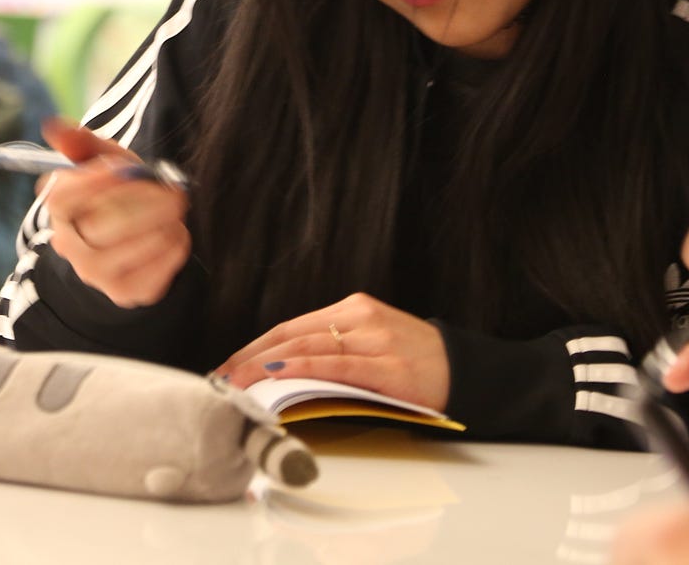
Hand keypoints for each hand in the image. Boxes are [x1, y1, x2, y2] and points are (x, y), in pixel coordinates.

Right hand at [40, 118, 189, 307]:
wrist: (134, 240)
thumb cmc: (119, 192)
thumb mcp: (105, 162)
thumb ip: (83, 143)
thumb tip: (53, 124)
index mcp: (59, 211)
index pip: (61, 197)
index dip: (91, 181)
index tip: (124, 167)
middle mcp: (70, 246)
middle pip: (101, 226)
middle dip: (146, 205)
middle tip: (176, 193)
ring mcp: (96, 275)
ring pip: (130, 251)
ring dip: (163, 226)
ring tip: (176, 213)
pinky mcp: (125, 293)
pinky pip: (153, 273)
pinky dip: (173, 250)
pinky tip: (176, 235)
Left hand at [214, 292, 450, 412]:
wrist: (467, 372)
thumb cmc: (416, 365)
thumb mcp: (372, 346)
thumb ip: (334, 352)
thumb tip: (282, 375)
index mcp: (354, 309)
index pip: (291, 326)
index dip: (255, 346)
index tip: (228, 365)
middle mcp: (360, 316)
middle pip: (292, 333)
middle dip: (250, 356)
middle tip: (221, 377)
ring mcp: (375, 338)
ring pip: (307, 345)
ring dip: (265, 364)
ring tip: (236, 380)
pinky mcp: (388, 364)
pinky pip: (335, 364)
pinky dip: (301, 367)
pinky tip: (276, 372)